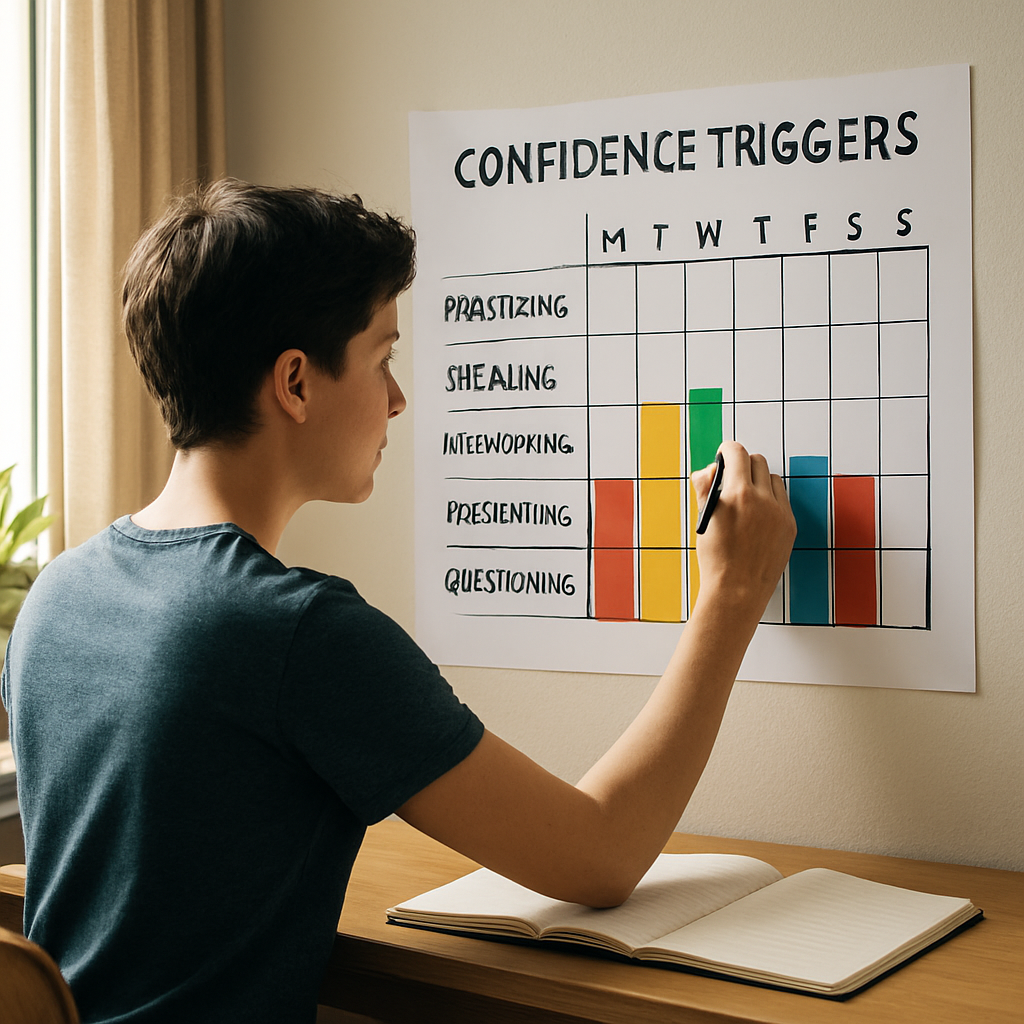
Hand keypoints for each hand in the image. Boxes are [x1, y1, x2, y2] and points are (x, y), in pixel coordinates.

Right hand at [691, 440, 795, 618]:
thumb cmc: (716, 559)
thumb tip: (707, 470)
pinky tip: (757, 516)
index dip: (726, 451)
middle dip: (742, 464)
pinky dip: (770, 500)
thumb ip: (705, 488)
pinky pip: (782, 500)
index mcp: (737, 494)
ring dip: (759, 481)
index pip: (736, 452)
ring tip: (745, 499)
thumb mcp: (704, 519)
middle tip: (731, 478)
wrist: (737, 591)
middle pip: (756, 461)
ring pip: (772, 478)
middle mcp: (762, 499)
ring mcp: (780, 512)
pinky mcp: (790, 526)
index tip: (723, 456)